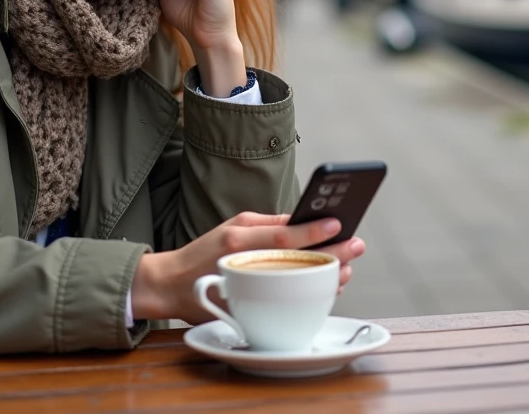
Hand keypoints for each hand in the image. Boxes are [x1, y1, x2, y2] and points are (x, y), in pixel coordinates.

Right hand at [129, 212, 366, 323]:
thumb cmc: (205, 253)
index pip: (281, 235)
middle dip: (332, 253)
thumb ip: (266, 224)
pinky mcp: (248, 308)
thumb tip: (301, 221)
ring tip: (348, 265)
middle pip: (296, 260)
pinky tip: (328, 283)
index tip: (338, 224)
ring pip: (297, 283)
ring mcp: (247, 288)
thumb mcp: (232, 226)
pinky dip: (310, 292)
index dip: (311, 232)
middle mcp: (243, 262)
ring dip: (327, 274)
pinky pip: (287, 302)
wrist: (171, 286)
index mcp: (238, 237)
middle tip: (357, 245)